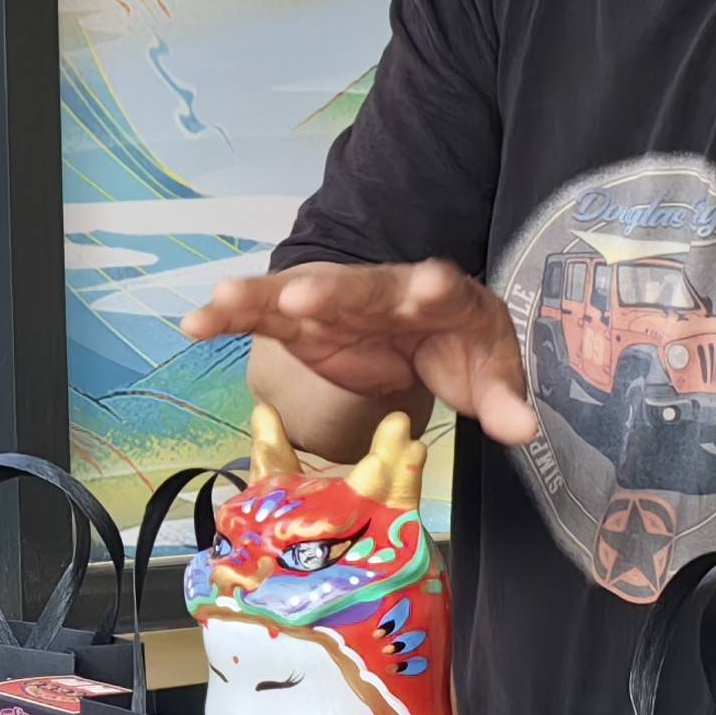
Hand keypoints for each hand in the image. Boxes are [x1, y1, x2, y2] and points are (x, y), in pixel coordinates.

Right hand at [182, 259, 537, 445]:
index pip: (439, 291)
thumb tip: (522, 431)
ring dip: (260, 297)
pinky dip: (227, 316)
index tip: (428, 283)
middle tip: (300, 298)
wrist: (420, 319)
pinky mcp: (299, 320)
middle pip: (356, 288)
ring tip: (222, 299)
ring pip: (295, 293)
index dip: (433, 288)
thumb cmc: (456, 343)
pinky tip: (193, 324)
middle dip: (328, 292)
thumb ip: (502, 397)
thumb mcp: (487, 368)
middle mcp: (381, 290)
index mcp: (439, 297)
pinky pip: (259, 316)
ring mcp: (334, 302)